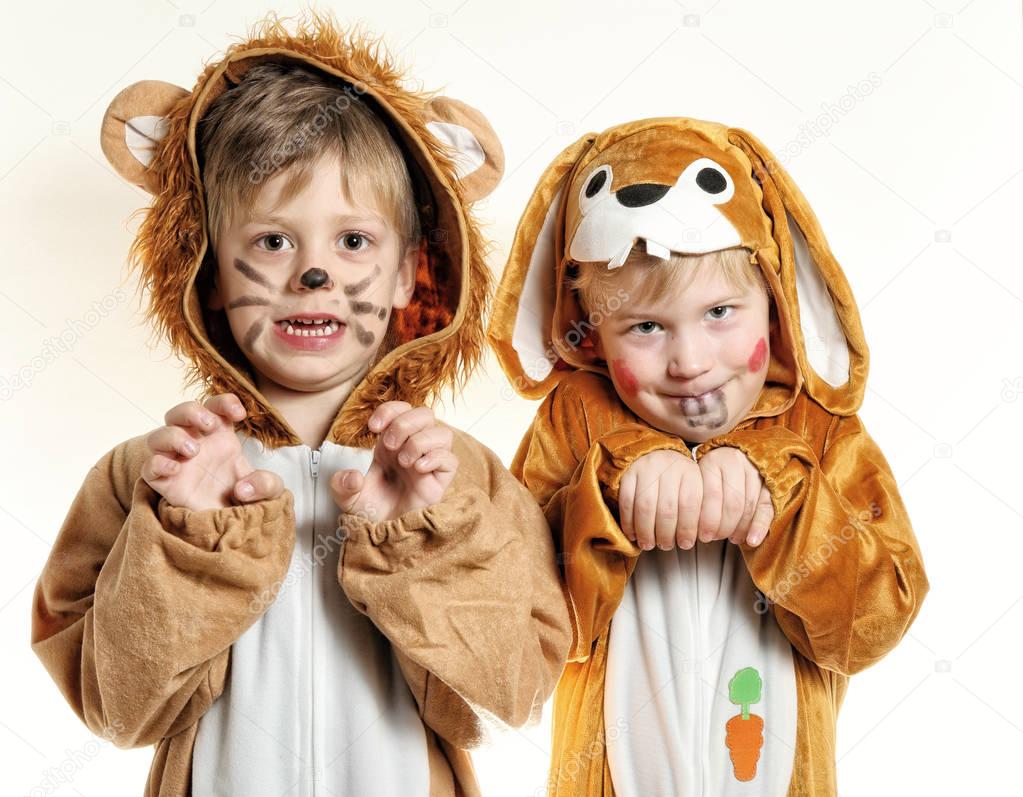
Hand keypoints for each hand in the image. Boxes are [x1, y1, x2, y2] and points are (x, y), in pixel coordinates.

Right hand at [141, 393, 283, 511]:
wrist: (234, 526)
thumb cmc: (249, 500)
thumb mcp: (270, 491)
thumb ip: (267, 484)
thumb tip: (242, 489)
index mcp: (220, 436)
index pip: (215, 406)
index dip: (224, 402)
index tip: (239, 415)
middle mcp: (196, 444)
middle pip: (180, 412)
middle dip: (192, 411)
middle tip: (210, 425)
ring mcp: (178, 462)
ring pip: (158, 436)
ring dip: (173, 436)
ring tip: (194, 450)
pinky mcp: (165, 483)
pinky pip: (149, 467)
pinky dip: (157, 463)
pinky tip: (175, 468)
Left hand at [330, 401, 457, 521]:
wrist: (384, 536)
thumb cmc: (372, 512)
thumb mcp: (347, 498)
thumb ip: (341, 485)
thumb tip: (353, 476)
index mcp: (392, 444)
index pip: (401, 409)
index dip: (390, 410)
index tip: (373, 427)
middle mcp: (413, 448)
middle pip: (425, 414)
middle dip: (404, 424)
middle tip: (388, 446)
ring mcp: (429, 464)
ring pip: (442, 433)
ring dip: (420, 441)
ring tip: (403, 461)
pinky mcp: (441, 482)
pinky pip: (451, 460)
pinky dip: (435, 458)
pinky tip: (417, 469)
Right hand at [618, 450, 702, 550]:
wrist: (653, 453)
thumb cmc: (676, 480)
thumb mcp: (693, 487)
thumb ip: (698, 510)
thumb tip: (701, 537)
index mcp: (690, 472)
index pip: (691, 504)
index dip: (688, 528)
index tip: (686, 544)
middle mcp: (669, 467)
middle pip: (667, 508)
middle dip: (665, 534)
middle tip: (665, 546)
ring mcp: (647, 468)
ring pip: (646, 506)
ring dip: (646, 531)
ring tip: (649, 544)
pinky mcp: (628, 473)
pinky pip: (627, 501)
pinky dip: (628, 521)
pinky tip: (632, 533)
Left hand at [696, 446, 773, 546]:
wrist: (738, 454)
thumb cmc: (713, 474)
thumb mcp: (700, 478)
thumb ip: (698, 498)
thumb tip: (694, 530)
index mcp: (713, 461)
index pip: (711, 496)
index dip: (708, 521)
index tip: (704, 536)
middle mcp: (735, 462)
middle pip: (732, 504)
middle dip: (724, 527)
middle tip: (717, 538)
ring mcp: (755, 470)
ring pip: (748, 507)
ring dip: (740, 529)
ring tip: (733, 538)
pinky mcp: (770, 481)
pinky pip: (766, 507)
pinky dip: (760, 526)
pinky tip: (752, 540)